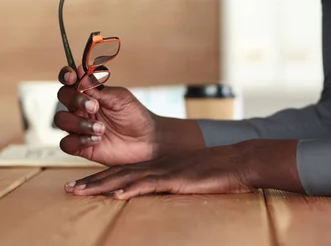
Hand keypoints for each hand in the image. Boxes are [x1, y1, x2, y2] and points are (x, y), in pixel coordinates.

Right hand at [55, 66, 204, 166]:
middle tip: (94, 106)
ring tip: (101, 128)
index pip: (70, 80)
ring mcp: (79, 127)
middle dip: (75, 99)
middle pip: (62, 97)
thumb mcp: (120, 98)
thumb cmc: (134, 115)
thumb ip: (98, 89)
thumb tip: (80, 72)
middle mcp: (81, 108)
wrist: (147, 140)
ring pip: (61, 120)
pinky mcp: (81, 147)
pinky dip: (78, 140)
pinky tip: (96, 139)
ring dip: (78, 123)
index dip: (66, 75)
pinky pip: (66, 143)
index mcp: (90, 92)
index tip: (72, 76)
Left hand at [65, 142, 254, 198]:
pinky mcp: (176, 178)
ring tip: (80, 191)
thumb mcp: (186, 179)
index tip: (79, 186)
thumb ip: (168, 185)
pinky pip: (149, 184)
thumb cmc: (214, 173)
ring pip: (127, 178)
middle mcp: (156, 166)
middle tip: (68, 189)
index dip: (99, 179)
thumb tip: (153, 195)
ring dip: (101, 185)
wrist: (236, 161)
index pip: (122, 173)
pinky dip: (131, 188)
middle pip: (117, 174)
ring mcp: (165, 171)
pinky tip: (116, 192)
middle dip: (91, 182)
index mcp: (157, 167)